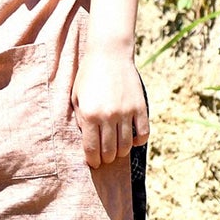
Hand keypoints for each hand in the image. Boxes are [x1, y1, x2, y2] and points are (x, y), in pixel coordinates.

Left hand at [72, 45, 149, 167]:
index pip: (92, 148)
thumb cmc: (88, 76)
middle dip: (106, 159)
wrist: (109, 55)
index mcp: (89, 114)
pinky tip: (132, 140)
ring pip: (126, 145)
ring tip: (116, 151)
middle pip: (109, 150)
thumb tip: (88, 142)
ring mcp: (126, 112)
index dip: (92, 160)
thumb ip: (81, 120)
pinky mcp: (140, 108)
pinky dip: (139, 141)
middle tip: (104, 159)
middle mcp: (108, 116)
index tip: (93, 164)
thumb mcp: (76, 97)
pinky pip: (143, 133)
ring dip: (121, 152)